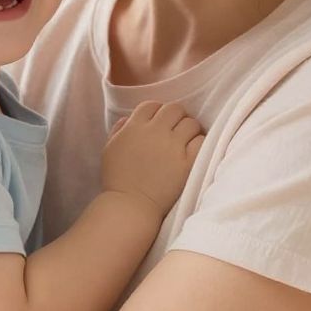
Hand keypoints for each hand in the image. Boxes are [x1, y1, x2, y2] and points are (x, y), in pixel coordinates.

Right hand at [101, 101, 204, 216]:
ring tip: (186, 142)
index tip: (158, 123)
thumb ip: (119, 130)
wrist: (130, 205)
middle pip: (174, 109)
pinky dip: (199, 143)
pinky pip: (201, 141)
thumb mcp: (109, 150)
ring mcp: (172, 147)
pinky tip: (193, 152)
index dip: (157, 112)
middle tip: (175, 131)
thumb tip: (129, 119)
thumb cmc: (117, 180)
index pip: (152, 105)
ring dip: (189, 130)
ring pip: (190, 123)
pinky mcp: (187, 162)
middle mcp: (154, 132)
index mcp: (134, 127)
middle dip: (175, 117)